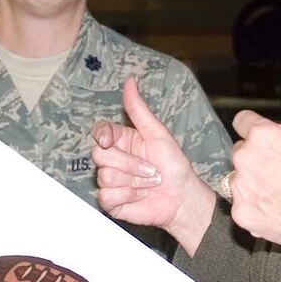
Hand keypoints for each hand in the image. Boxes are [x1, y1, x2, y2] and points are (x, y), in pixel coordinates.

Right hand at [92, 78, 217, 252]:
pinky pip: (107, 196)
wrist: (181, 197)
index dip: (102, 135)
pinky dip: (128, 196)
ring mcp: (110, 181)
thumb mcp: (157, 133)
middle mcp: (113, 159)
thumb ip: (139, 109)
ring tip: (150, 183)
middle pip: (99, 156)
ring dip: (134, 181)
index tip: (108, 140)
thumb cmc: (173, 165)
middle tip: (151, 169)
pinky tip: (140, 196)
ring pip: (104, 176)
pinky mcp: (110, 201)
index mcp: (122, 140)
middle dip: (129, 164)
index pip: (100, 132)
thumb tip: (130, 80)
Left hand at [227, 52, 280, 258]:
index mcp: (261, 135)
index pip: (244, 122)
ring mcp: (239, 188)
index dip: (262, 132)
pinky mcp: (239, 213)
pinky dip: (255, 206)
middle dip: (257, 157)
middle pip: (241, 151)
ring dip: (253, 181)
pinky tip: (276, 208)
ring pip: (239, 178)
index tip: (278, 144)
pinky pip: (241, 204)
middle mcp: (243, 159)